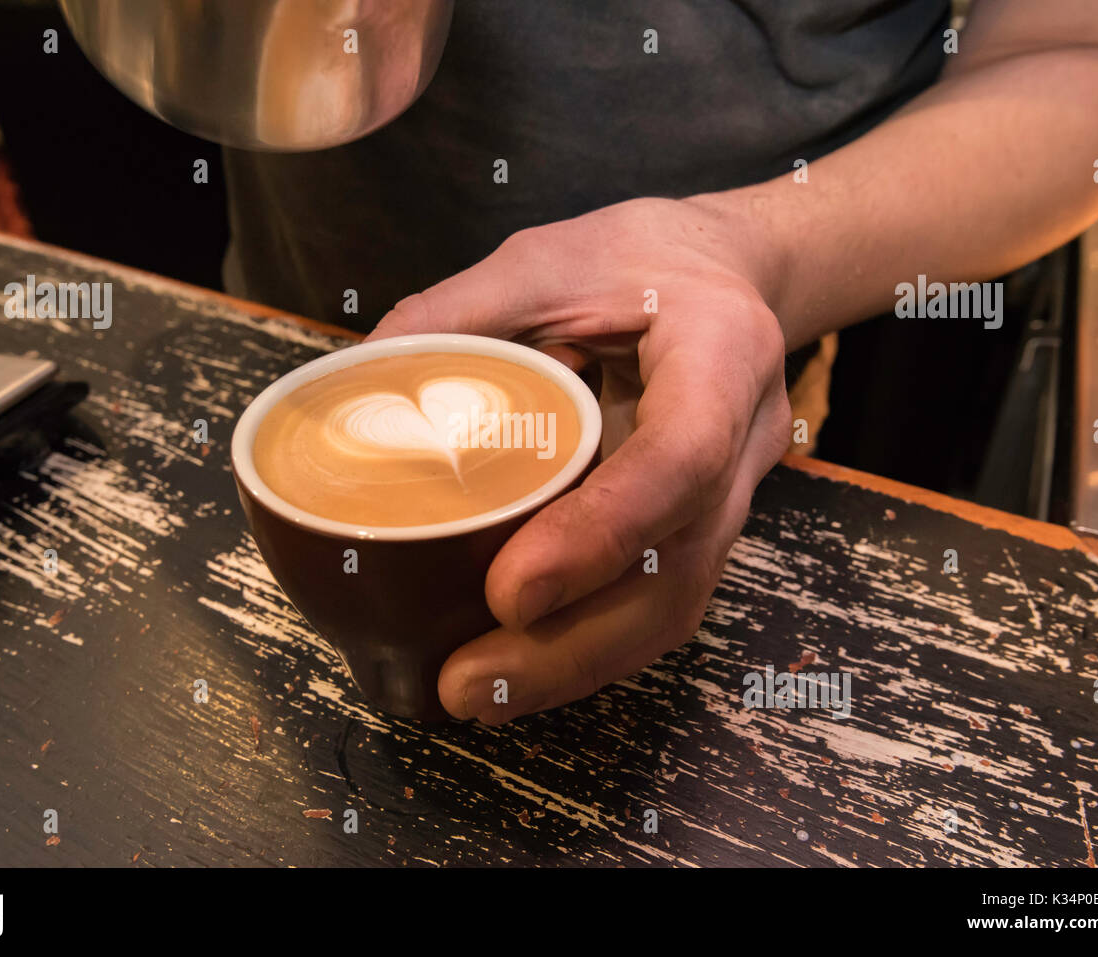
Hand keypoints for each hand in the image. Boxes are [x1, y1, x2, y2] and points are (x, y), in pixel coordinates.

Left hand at [367, 196, 791, 722]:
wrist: (731, 276)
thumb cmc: (641, 259)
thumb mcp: (549, 258)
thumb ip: (458, 312)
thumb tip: (353, 383)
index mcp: (721, 355)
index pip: (679, 459)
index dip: (599, 534)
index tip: (508, 590)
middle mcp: (743, 441)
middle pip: (678, 571)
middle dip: (573, 646)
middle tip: (465, 683)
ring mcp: (731, 496)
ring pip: (673, 607)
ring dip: (575, 667)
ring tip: (475, 693)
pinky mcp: (699, 528)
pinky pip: (657, 602)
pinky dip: (588, 648)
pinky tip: (518, 668)